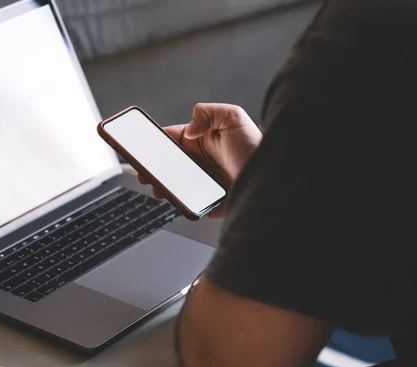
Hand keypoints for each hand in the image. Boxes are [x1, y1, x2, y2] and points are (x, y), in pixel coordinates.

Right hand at [138, 103, 261, 217]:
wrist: (275, 177)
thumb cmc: (256, 146)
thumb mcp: (233, 117)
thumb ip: (208, 112)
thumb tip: (188, 129)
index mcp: (200, 140)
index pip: (171, 139)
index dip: (154, 143)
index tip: (142, 148)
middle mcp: (200, 161)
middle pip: (167, 164)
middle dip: (152, 168)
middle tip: (143, 173)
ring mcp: (203, 182)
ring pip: (173, 185)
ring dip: (161, 187)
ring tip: (157, 188)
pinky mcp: (209, 201)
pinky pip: (189, 204)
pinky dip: (179, 203)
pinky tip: (175, 200)